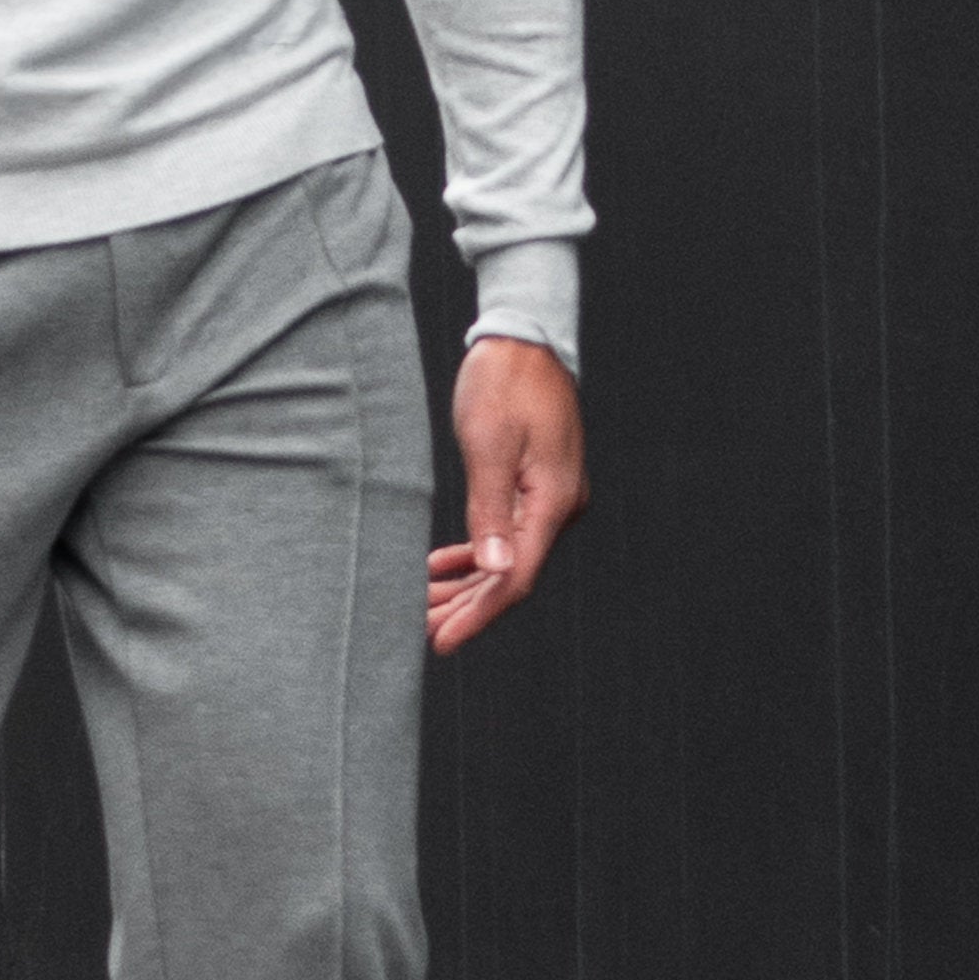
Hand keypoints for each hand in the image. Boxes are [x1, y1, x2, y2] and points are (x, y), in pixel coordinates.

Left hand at [427, 339, 587, 654]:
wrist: (523, 338)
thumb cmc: (503, 382)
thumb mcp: (489, 445)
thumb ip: (490, 509)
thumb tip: (497, 570)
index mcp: (553, 501)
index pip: (516, 578)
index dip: (478, 615)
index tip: (441, 641)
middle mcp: (559, 506)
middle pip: (511, 576)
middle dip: (465, 608)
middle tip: (419, 633)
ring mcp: (550, 497)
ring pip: (506, 558)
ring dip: (466, 584)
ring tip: (423, 607)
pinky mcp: (536, 484)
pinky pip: (507, 533)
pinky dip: (474, 553)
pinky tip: (442, 566)